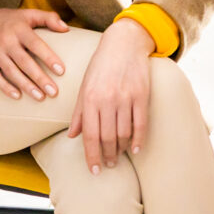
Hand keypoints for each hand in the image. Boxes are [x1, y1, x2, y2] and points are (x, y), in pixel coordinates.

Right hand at [0, 4, 69, 100]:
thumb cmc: (7, 20)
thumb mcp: (27, 14)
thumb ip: (48, 18)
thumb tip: (66, 28)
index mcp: (18, 28)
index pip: (36, 44)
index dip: (48, 58)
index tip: (61, 71)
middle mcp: (6, 40)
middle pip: (25, 62)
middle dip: (40, 78)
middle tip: (54, 92)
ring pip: (12, 72)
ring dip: (26, 86)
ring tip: (41, 97)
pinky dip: (6, 87)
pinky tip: (18, 96)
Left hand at [71, 16, 154, 172]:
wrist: (124, 43)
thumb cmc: (100, 67)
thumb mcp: (84, 86)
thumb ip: (79, 112)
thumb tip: (72, 136)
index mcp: (90, 98)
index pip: (89, 135)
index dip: (91, 156)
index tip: (94, 170)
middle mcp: (107, 99)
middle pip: (107, 137)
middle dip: (107, 156)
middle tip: (108, 165)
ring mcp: (126, 98)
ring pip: (124, 133)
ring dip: (121, 150)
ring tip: (118, 157)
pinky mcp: (142, 95)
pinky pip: (141, 124)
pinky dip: (138, 140)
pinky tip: (135, 149)